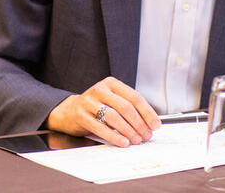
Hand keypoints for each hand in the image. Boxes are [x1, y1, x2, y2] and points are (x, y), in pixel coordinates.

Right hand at [45, 77, 160, 146]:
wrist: (69, 111)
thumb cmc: (96, 107)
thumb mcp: (111, 100)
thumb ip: (128, 107)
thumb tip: (150, 122)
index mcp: (111, 83)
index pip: (134, 97)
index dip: (147, 112)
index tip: (155, 125)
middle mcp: (100, 89)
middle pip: (125, 107)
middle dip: (139, 124)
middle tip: (146, 136)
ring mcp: (89, 101)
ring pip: (114, 117)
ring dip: (128, 131)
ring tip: (136, 140)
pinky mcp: (80, 115)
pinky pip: (100, 127)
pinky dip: (114, 136)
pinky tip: (123, 142)